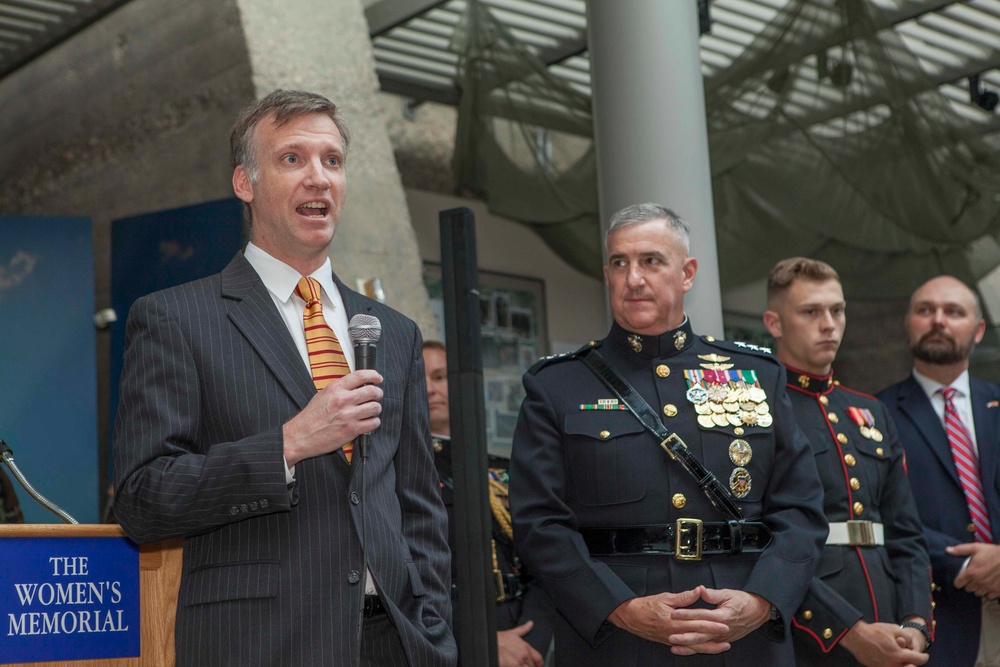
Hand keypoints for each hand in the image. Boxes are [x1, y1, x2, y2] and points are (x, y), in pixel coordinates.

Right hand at [282, 370, 382, 465]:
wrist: (301, 436)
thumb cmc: (311, 417)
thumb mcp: (322, 395)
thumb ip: (340, 389)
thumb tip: (357, 385)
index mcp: (335, 389)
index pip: (360, 376)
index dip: (373, 375)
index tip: (378, 378)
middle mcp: (343, 400)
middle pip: (372, 391)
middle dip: (378, 393)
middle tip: (377, 396)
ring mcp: (348, 415)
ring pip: (375, 407)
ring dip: (376, 409)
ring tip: (371, 410)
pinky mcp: (352, 430)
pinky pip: (373, 423)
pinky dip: (374, 422)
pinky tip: (368, 422)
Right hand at [497, 621, 543, 666]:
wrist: (487, 644)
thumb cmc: (498, 639)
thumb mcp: (512, 633)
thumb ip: (523, 629)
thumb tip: (530, 624)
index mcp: (525, 647)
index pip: (538, 659)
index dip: (538, 664)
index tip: (536, 665)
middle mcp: (524, 655)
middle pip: (533, 666)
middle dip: (530, 666)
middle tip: (523, 664)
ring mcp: (518, 663)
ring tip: (517, 665)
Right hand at [609, 585, 730, 653]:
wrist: (631, 617)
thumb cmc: (646, 606)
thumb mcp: (665, 598)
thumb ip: (683, 597)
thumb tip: (698, 592)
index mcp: (675, 620)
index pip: (698, 622)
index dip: (712, 623)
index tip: (724, 623)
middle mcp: (675, 633)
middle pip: (699, 636)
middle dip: (714, 636)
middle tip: (728, 635)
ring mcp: (673, 639)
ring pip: (694, 646)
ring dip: (709, 647)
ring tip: (722, 647)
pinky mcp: (670, 642)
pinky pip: (686, 648)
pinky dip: (696, 649)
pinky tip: (704, 649)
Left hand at [669, 588, 769, 648]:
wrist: (757, 612)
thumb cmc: (742, 601)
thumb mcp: (728, 594)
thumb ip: (712, 594)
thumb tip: (700, 589)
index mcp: (722, 616)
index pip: (701, 615)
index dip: (687, 614)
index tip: (674, 614)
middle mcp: (722, 629)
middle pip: (700, 634)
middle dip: (685, 636)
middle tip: (671, 635)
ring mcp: (722, 637)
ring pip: (703, 644)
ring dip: (688, 646)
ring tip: (674, 646)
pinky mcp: (722, 640)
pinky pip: (707, 647)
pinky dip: (696, 649)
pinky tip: (685, 650)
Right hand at [839, 620, 927, 666]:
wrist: (856, 636)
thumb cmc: (874, 632)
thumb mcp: (894, 629)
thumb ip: (907, 637)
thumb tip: (911, 643)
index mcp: (899, 655)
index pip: (918, 660)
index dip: (924, 657)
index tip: (925, 656)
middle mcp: (893, 664)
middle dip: (913, 664)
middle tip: (913, 659)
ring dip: (902, 664)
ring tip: (901, 658)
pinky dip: (891, 664)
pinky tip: (889, 658)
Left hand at [949, 542, 999, 597]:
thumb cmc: (992, 553)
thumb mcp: (975, 548)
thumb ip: (960, 550)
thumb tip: (947, 550)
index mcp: (971, 573)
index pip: (958, 583)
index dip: (958, 581)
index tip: (961, 579)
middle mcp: (978, 582)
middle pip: (968, 589)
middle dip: (968, 584)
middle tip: (972, 578)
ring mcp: (988, 588)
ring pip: (978, 593)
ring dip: (978, 588)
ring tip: (981, 582)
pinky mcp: (997, 591)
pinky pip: (989, 596)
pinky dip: (989, 592)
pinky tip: (990, 585)